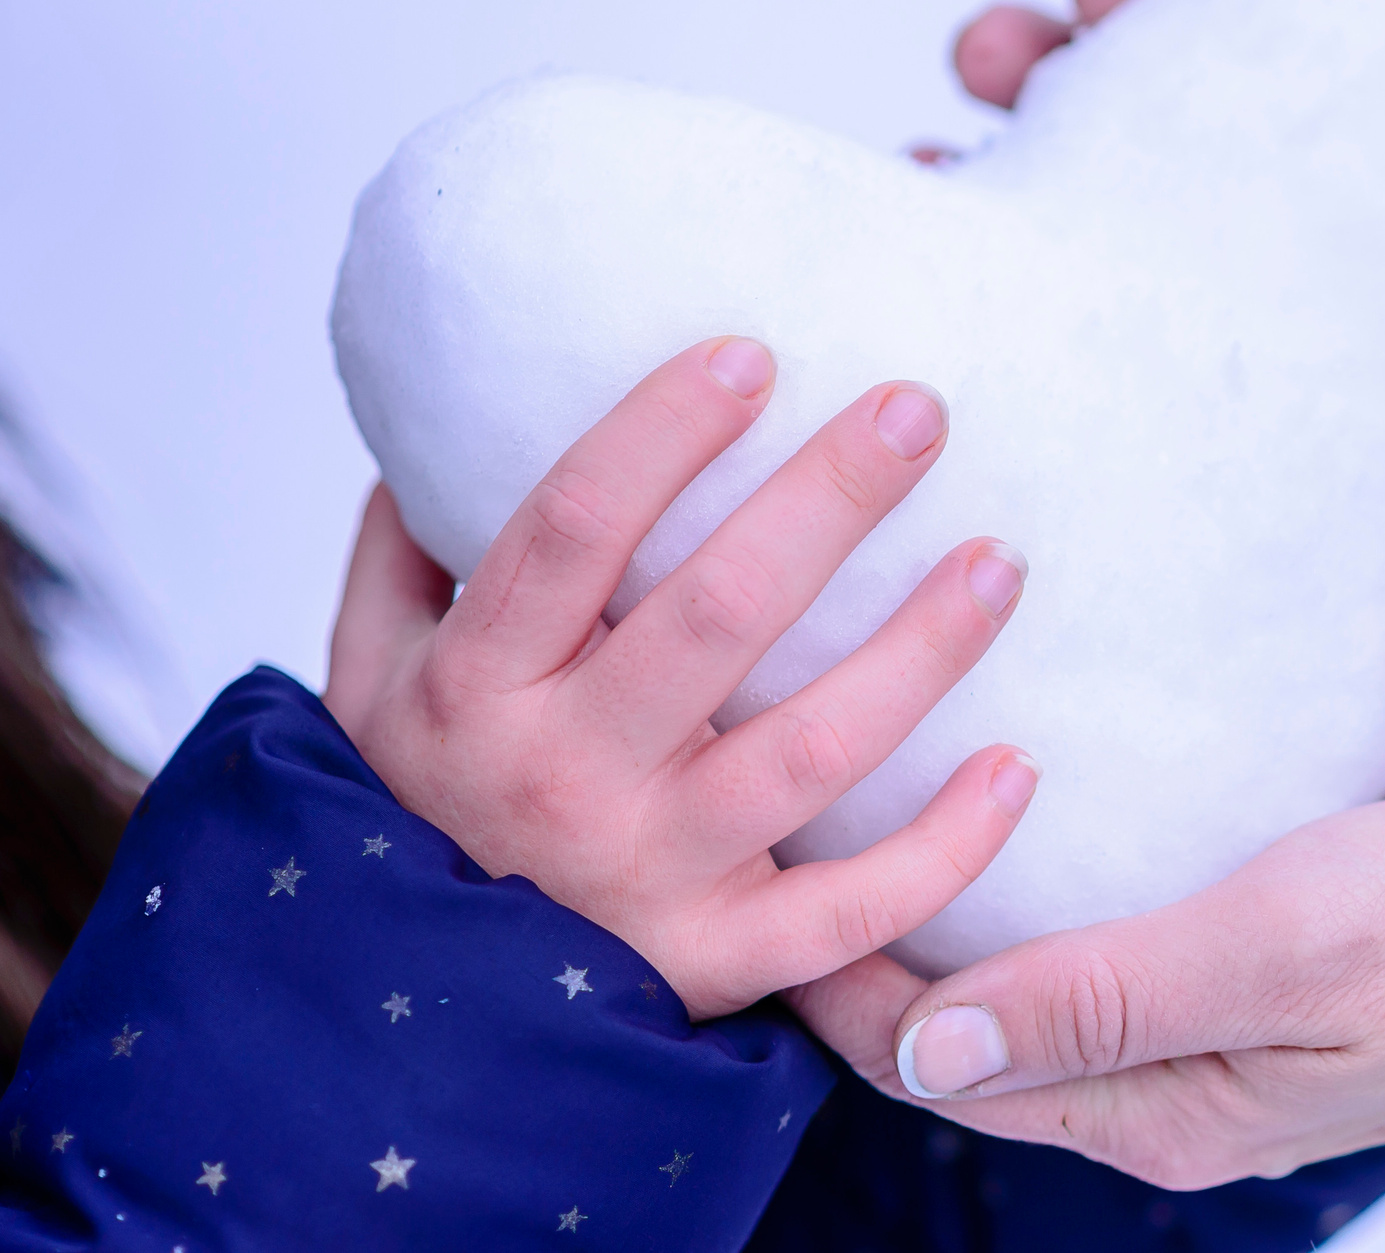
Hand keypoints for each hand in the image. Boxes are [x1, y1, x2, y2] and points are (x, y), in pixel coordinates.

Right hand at [323, 336, 1040, 1018]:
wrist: (406, 1028)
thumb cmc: (416, 811)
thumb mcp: (368, 678)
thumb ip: (405, 554)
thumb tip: (445, 429)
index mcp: (478, 684)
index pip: (572, 528)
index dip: (660, 433)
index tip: (751, 356)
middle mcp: (567, 773)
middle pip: (718, 614)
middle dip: (827, 500)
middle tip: (917, 412)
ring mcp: (652, 875)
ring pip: (811, 751)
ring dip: (918, 651)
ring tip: (997, 562)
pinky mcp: (723, 961)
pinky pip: (854, 912)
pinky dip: (946, 848)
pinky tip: (1016, 767)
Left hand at [791, 787, 1384, 1189]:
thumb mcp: (1278, 947)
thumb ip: (1103, 997)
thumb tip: (928, 1048)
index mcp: (1162, 1111)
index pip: (939, 1059)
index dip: (838, 970)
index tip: (763, 857)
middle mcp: (1174, 1089)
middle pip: (975, 1014)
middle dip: (890, 920)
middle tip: (807, 802)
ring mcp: (1218, 1034)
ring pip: (1046, 965)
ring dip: (981, 890)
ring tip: (915, 787)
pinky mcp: (1263, 974)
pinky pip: (1126, 923)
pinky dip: (1077, 870)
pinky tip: (1044, 807)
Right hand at [955, 0, 1384, 541]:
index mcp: (1286, 93)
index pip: (1150, 17)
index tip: (1093, 0)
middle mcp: (1241, 204)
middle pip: (1084, 128)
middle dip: (1013, 80)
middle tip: (1002, 79)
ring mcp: (1246, 320)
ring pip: (1083, 267)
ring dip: (1008, 225)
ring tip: (970, 201)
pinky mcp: (1271, 436)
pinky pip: (1158, 410)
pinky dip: (1079, 357)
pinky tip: (1044, 352)